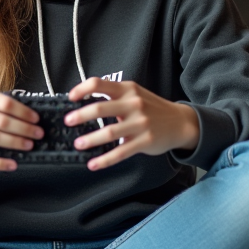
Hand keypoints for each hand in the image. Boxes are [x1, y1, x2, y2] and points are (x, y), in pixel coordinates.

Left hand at [65, 78, 198, 170]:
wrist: (180, 122)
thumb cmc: (152, 108)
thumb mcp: (135, 94)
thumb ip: (114, 97)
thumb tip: (84, 106)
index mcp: (127, 90)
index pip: (100, 84)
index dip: (82, 89)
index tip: (70, 97)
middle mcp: (133, 104)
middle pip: (100, 108)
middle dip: (80, 116)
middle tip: (68, 121)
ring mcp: (140, 123)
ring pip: (109, 132)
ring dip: (90, 140)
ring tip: (78, 144)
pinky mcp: (144, 141)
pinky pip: (120, 152)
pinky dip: (104, 160)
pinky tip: (93, 164)